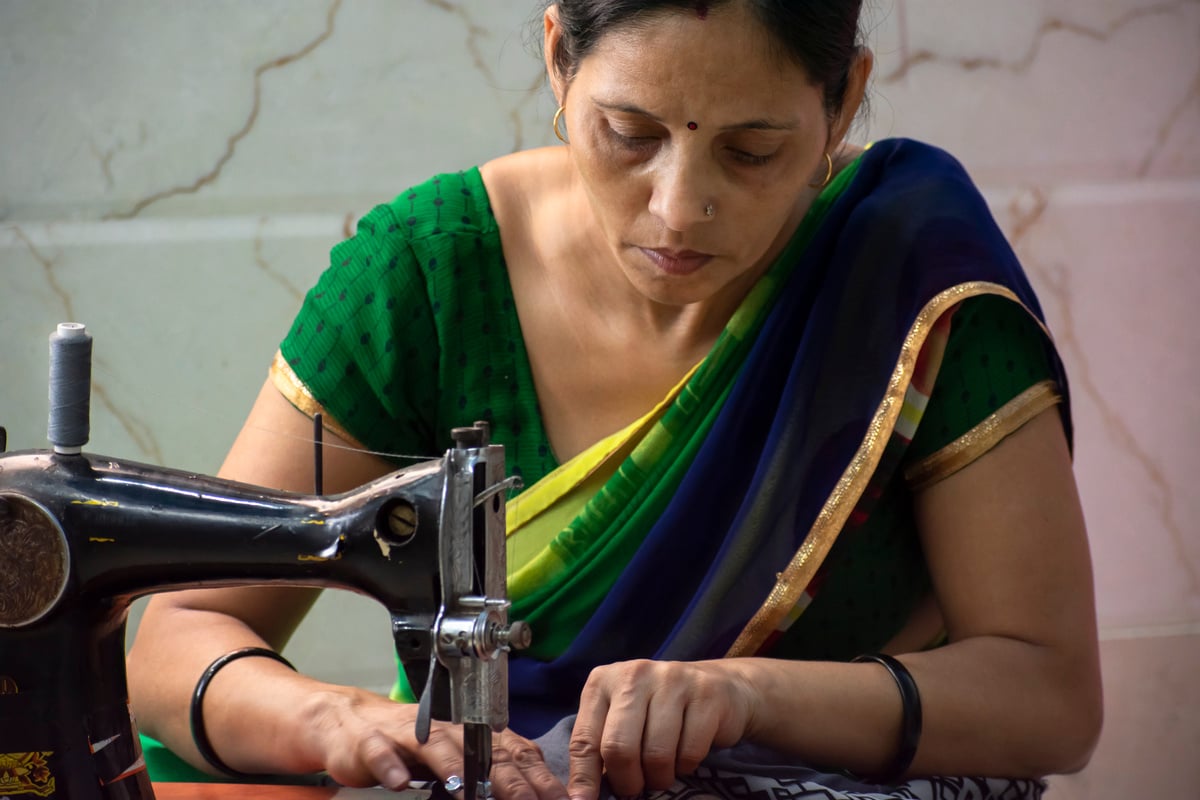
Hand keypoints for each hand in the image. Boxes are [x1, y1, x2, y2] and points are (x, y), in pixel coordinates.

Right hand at [299, 687, 565, 799]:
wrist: (352, 723)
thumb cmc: (412, 747)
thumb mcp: (456, 759)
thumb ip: (491, 775)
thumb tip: (533, 795)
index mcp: (473, 735)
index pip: (516, 753)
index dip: (539, 778)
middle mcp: (448, 730)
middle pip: (483, 752)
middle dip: (509, 780)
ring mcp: (410, 734)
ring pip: (437, 746)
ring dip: (453, 768)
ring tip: (466, 791)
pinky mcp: (374, 742)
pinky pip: (382, 753)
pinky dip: (390, 766)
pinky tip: (399, 783)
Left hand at [568, 659, 754, 799]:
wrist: (718, 685)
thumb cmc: (658, 710)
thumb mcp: (622, 719)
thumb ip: (601, 746)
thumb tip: (581, 797)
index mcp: (603, 681)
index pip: (584, 740)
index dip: (583, 779)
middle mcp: (634, 675)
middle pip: (618, 749)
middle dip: (627, 782)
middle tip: (636, 789)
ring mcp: (671, 680)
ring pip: (656, 754)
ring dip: (659, 777)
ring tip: (662, 771)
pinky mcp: (705, 694)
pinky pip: (689, 752)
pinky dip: (686, 766)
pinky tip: (685, 754)